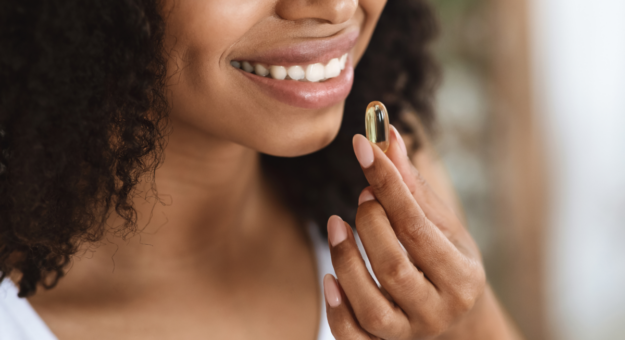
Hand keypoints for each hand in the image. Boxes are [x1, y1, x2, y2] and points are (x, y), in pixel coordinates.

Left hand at [323, 126, 486, 339]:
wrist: (457, 319)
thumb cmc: (446, 260)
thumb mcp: (440, 224)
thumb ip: (411, 185)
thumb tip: (386, 135)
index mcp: (461, 275)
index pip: (416, 225)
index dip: (387, 183)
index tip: (362, 145)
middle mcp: (438, 309)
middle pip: (394, 266)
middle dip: (369, 223)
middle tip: (362, 196)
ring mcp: (411, 332)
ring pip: (371, 305)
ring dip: (345, 259)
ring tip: (336, 225)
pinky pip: (354, 337)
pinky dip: (336, 310)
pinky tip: (329, 279)